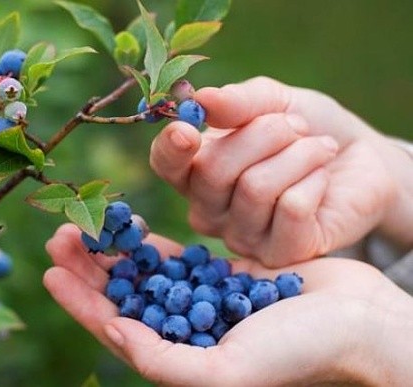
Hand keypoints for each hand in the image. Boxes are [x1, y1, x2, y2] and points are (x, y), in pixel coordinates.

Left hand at [44, 224, 412, 385]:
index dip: (80, 302)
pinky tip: (130, 226)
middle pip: (123, 295)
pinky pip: (176, 256)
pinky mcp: (221, 274)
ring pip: (143, 272)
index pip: (115, 329)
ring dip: (113, 250)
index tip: (50, 272)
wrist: (355, 322)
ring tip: (84, 223)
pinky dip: (151, 242)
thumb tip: (116, 334)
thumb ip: (167, 361)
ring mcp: (201, 300)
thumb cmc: (297, 354)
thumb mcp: (227, 371)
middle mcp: (184, 329)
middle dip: (89, 268)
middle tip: (60, 235)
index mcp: (179, 358)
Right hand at [150, 76, 412, 265]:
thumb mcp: (274, 102)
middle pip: (213, 171)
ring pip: (255, 188)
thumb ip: (237, 102)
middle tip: (296, 126)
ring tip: (318, 148)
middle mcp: (210, 210)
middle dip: (264, 134)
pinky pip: (290, 208)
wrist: (362, 158)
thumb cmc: (307, 128)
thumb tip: (201, 100)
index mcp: (196, 170)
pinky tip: (322, 180)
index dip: (170, 148)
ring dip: (298, 154)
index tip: (187, 129)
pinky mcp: (281, 254)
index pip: (166, 165)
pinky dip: (314, 180)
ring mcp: (242, 237)